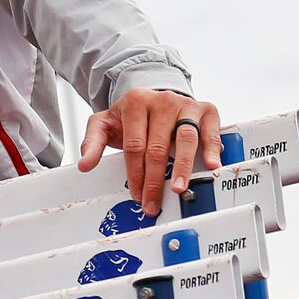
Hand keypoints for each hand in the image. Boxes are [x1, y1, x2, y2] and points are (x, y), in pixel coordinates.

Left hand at [76, 87, 221, 215]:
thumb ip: (92, 143)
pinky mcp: (205, 110)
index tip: (137, 194)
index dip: (136, 173)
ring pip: (185, 139)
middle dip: (155, 179)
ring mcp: (185, 105)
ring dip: (183, 167)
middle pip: (158, 147)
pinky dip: (213, 148)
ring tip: (179, 188)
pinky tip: (212, 164)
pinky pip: (210, 131)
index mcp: (135, 102)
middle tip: (153, 202)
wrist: (153, 96)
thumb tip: (85, 164)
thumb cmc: (130, 116)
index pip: (135, 145)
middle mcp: (162, 101)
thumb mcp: (105, 123)